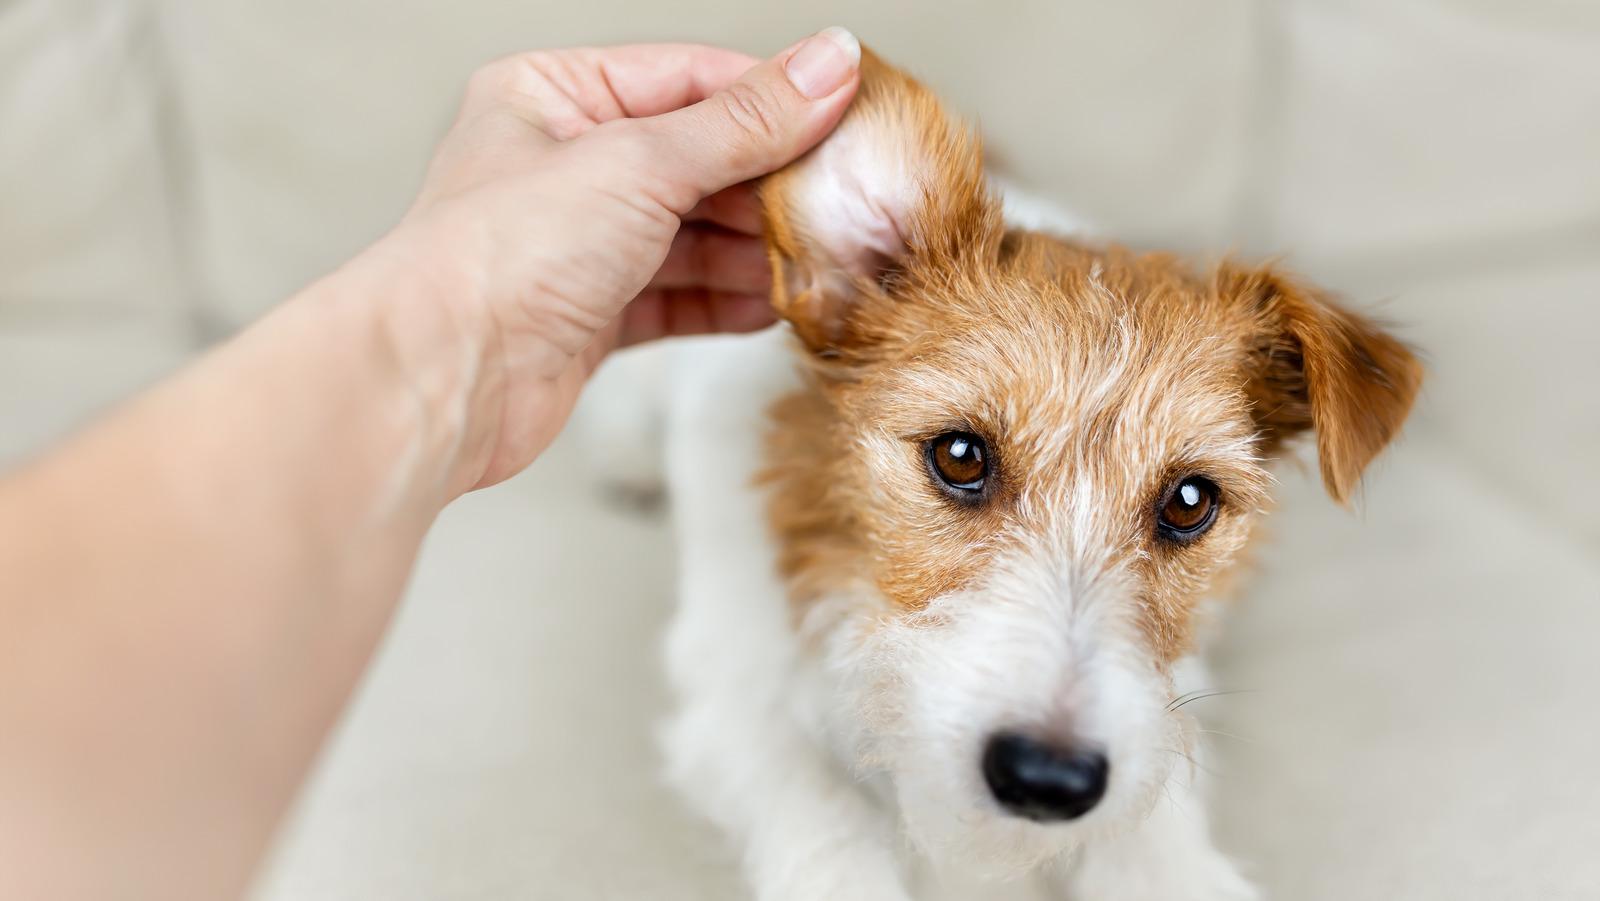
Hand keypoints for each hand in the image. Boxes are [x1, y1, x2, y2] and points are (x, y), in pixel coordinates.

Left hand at [362, 30, 860, 491]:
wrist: (441, 378)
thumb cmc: (499, 253)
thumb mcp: (640, 162)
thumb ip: (744, 122)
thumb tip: (828, 65)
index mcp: (553, 95)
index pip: (689, 80)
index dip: (773, 99)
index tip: (848, 115)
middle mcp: (563, 165)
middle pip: (698, 161)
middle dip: (770, 186)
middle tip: (844, 200)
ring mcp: (577, 243)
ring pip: (693, 235)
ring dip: (757, 251)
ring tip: (823, 257)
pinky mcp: (590, 316)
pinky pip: (678, 297)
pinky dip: (727, 301)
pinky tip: (777, 304)